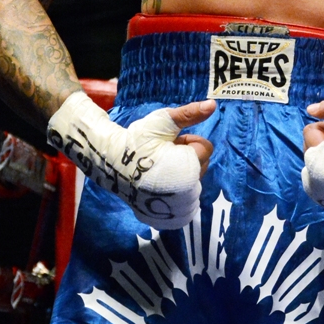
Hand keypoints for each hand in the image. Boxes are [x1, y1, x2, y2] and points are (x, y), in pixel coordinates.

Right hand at [48, 93, 215, 228]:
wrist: (110, 164)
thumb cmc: (137, 140)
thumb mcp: (163, 122)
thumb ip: (189, 114)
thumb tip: (212, 104)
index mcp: (190, 169)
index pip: (205, 148)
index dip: (186, 142)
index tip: (168, 143)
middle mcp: (188, 193)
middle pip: (202, 166)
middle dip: (186, 158)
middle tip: (162, 155)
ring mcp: (179, 208)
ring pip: (194, 182)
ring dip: (181, 174)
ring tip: (159, 169)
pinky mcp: (171, 218)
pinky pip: (187, 202)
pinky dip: (178, 193)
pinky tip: (159, 186)